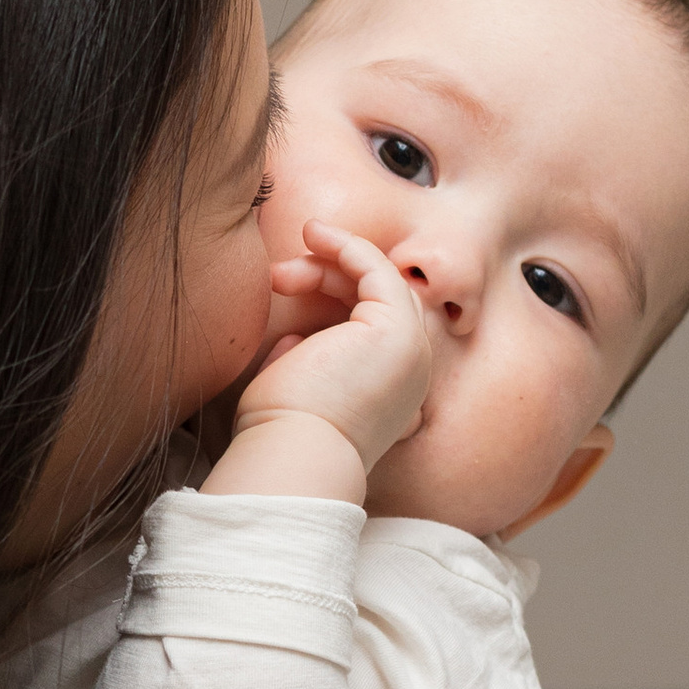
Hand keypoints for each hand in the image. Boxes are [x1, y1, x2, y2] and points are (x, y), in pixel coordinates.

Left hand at [204, 229, 432, 504]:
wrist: (291, 454)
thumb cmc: (281, 435)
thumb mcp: (294, 390)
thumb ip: (303, 362)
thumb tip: (294, 341)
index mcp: (389, 394)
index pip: (373, 328)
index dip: (334, 298)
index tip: (287, 286)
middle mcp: (408, 373)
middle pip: (378, 300)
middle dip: (327, 279)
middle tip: (279, 278)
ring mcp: (409, 350)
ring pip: (379, 282)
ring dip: (332, 262)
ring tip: (283, 267)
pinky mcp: (397, 330)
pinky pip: (379, 269)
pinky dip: (348, 246)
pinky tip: (315, 234)